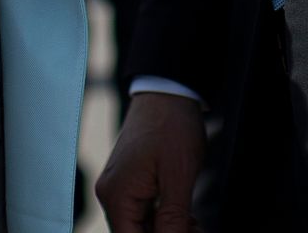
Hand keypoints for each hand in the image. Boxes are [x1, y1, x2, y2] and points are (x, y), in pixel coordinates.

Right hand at [97, 92, 205, 231]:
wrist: (168, 88)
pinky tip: (185, 215)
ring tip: (194, 223)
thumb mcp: (179, 176)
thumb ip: (173, 220)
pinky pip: (142, 210)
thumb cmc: (172, 125)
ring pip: (140, 226)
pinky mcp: (128, 179)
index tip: (186, 232)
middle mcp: (110, 193)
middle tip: (196, 228)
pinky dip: (163, 217)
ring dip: (167, 229)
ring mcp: (118, 185)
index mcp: (116, 195)